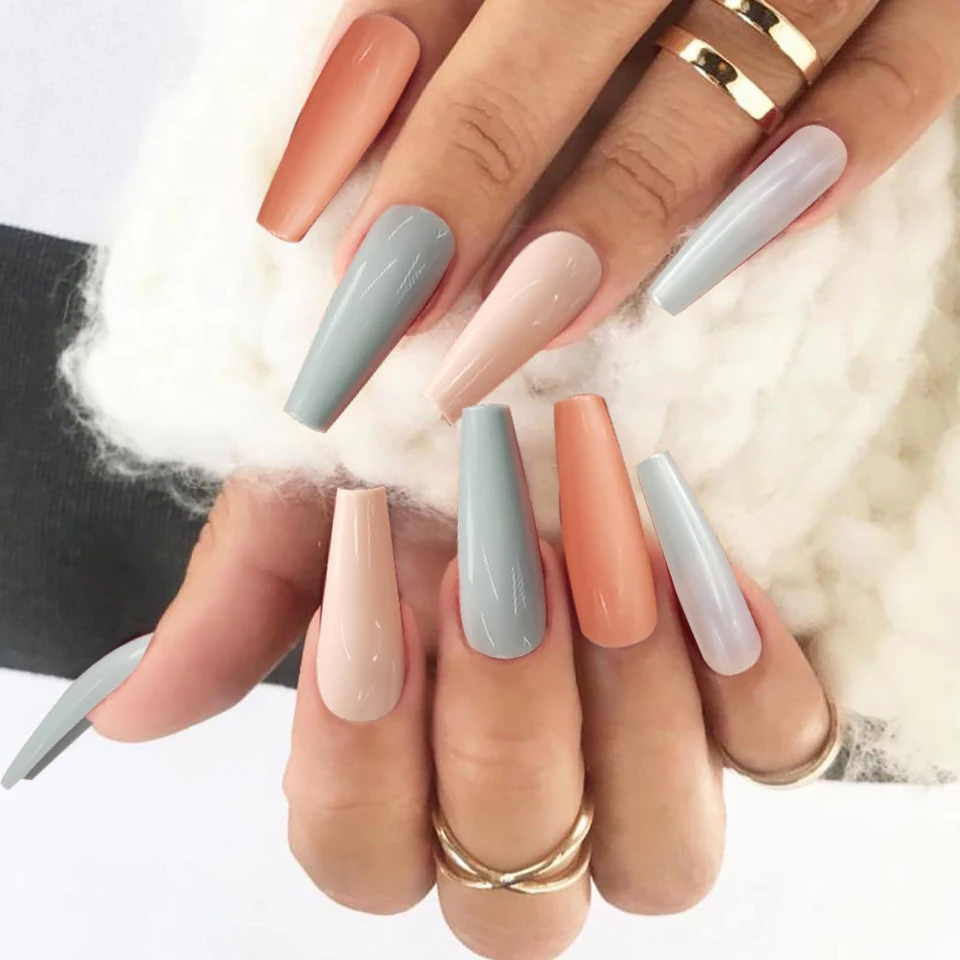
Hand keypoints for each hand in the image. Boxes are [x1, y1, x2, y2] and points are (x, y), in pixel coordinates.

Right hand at [89, 446, 833, 958]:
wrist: (531, 353)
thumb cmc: (412, 430)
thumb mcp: (314, 494)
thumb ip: (235, 611)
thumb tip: (130, 714)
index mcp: (407, 755)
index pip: (365, 860)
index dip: (360, 767)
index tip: (369, 606)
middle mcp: (531, 785)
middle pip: (514, 898)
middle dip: (499, 736)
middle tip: (491, 577)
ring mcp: (650, 757)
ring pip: (658, 861)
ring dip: (626, 716)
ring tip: (597, 563)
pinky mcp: (750, 699)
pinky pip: (780, 748)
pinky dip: (744, 676)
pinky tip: (696, 568)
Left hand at [261, 0, 958, 429]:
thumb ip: (436, 22)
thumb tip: (325, 154)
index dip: (358, 109)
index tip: (298, 233)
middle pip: (552, 39)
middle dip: (457, 189)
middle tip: (378, 325)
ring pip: (715, 85)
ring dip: (612, 215)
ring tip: (515, 333)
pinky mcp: (938, 0)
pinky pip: (895, 86)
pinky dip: (821, 170)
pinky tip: (715, 273)